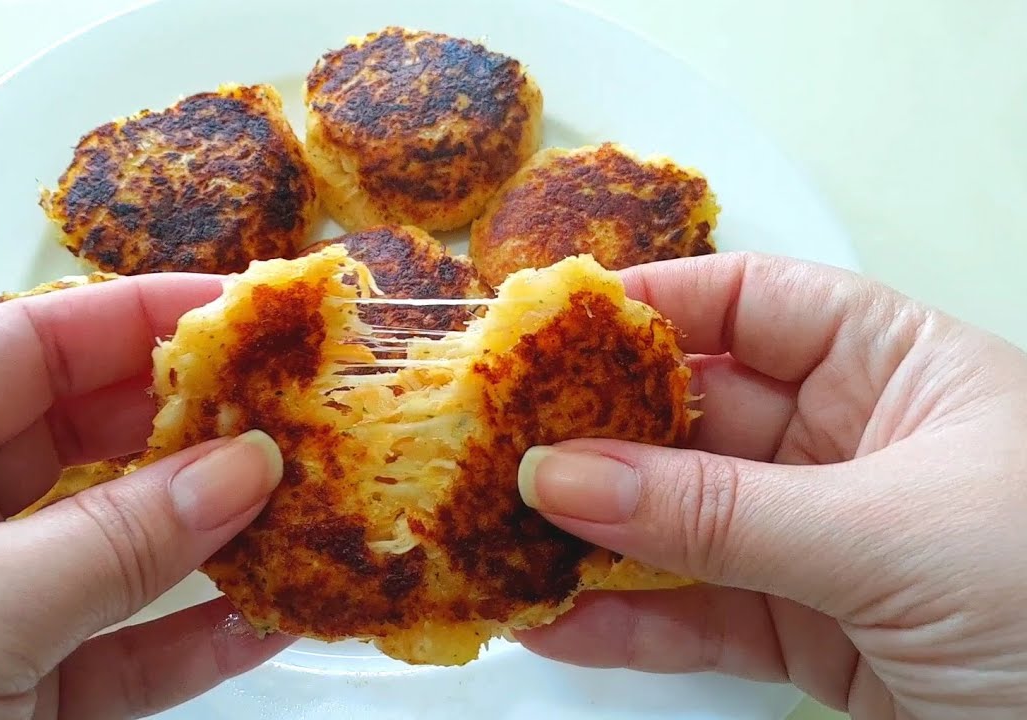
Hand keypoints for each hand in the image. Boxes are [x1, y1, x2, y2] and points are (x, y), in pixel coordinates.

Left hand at [0, 274, 290, 719]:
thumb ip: (117, 538)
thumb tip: (247, 466)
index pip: (23, 348)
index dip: (134, 319)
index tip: (240, 309)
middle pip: (85, 443)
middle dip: (190, 428)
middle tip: (295, 410)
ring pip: (117, 553)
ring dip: (212, 537)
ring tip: (305, 507)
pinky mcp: (17, 704)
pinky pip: (124, 656)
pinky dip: (197, 640)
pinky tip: (268, 617)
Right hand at [515, 252, 1026, 717]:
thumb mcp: (889, 537)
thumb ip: (716, 511)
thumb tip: (563, 475)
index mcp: (901, 370)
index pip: (754, 305)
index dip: (652, 306)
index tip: (547, 324)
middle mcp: (856, 444)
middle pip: (697, 418)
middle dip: (595, 435)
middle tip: (494, 445)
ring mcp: (825, 543)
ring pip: (682, 523)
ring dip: (591, 537)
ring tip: (496, 536)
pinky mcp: (810, 635)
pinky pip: (699, 614)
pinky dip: (625, 622)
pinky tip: (552, 620)